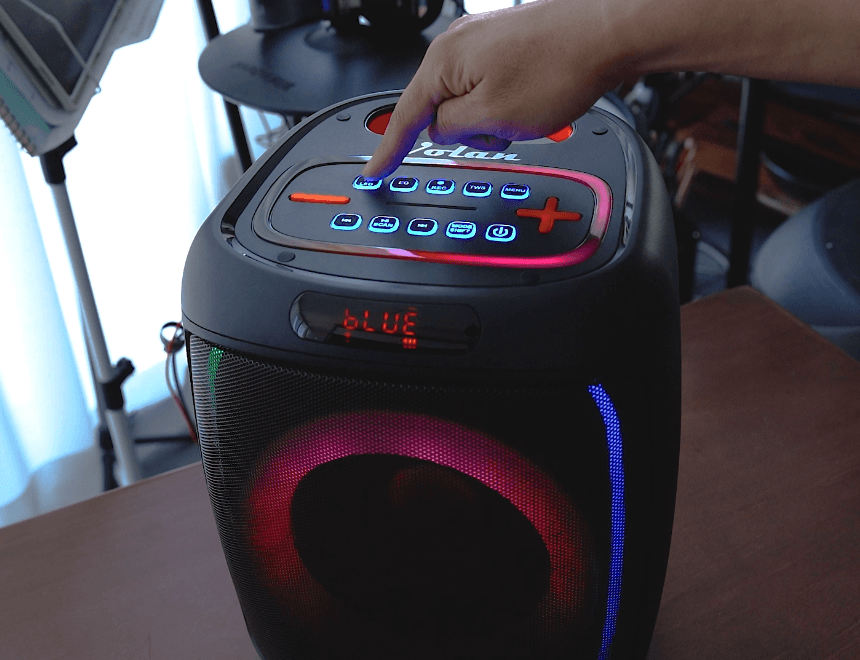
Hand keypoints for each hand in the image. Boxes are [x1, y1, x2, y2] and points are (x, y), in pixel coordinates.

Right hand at [362, 0, 628, 178]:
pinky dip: (504, 105)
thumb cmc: (559, 66)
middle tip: (503, 130)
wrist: (608, 32)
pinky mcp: (504, 44)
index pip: (404, 118)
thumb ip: (452, 130)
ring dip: (491, 120)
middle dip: (467, 133)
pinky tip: (532, 101)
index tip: (374, 171)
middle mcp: (456, 45)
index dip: (388, 152)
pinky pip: (488, 88)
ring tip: (526, 112)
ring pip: (469, 103)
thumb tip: (440, 131)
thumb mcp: (493, 118)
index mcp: (444, 62)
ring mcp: (481, 41)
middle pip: (440, 111)